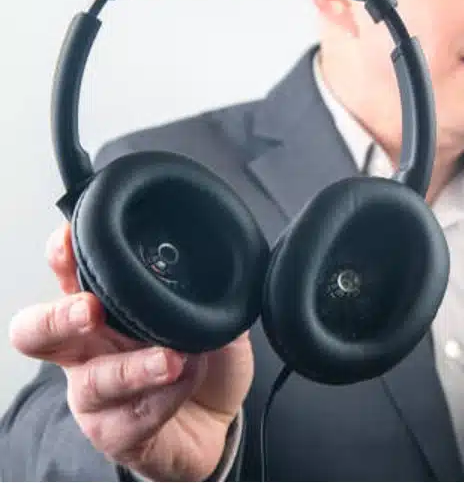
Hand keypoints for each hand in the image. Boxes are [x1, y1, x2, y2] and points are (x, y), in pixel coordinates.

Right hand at [8, 223, 253, 480]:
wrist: (216, 421)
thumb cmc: (202, 360)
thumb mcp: (210, 314)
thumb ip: (205, 291)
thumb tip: (215, 265)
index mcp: (104, 311)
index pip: (70, 278)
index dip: (62, 258)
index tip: (71, 237)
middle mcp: (88, 351)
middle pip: (38, 333)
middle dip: (59, 317)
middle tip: (90, 309)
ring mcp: (97, 396)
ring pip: (92, 382)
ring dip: (133, 368)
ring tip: (172, 358)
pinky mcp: (116, 434)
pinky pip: (131, 419)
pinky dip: (165, 397)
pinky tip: (186, 380)